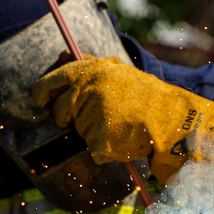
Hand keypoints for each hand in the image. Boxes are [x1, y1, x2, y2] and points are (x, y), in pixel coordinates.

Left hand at [32, 55, 213, 183]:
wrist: (174, 119)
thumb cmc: (149, 98)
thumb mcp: (119, 72)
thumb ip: (93, 69)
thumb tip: (65, 62)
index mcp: (91, 70)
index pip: (52, 80)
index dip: (41, 92)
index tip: (38, 101)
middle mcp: (87, 89)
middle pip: (61, 111)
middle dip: (68, 117)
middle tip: (89, 118)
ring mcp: (91, 115)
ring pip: (79, 131)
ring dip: (94, 133)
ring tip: (121, 125)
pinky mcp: (97, 139)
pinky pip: (94, 151)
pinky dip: (106, 150)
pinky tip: (124, 139)